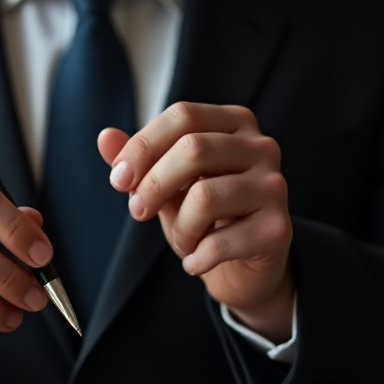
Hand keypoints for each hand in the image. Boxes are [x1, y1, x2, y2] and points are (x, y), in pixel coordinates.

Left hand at [97, 102, 293, 342]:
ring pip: (205, 196)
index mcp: (235, 124)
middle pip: (194, 149)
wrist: (244, 268)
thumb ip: (137, 160)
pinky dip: (196, 257)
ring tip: (182, 242)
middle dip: (153, 185)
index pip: (183, 115)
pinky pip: (220, 241)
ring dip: (179, 228)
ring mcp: (274, 187)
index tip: (118, 180)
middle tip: (139, 212)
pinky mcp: (279, 229)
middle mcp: (262, 147)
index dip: (143, 146)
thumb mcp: (165, 184)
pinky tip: (196, 262)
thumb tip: (104, 136)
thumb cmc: (203, 217)